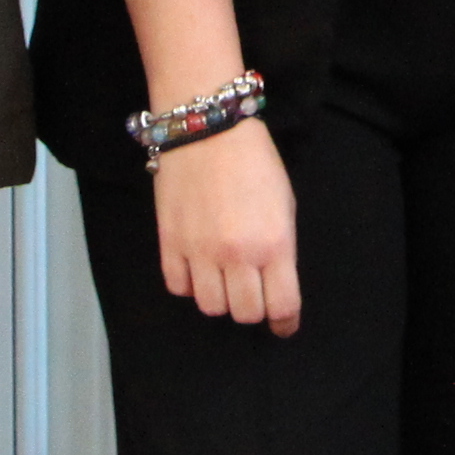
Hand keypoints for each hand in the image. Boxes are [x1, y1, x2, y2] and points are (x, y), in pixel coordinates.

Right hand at [154, 119, 300, 335]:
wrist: (207, 129)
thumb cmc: (254, 162)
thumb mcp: (284, 204)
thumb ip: (281, 248)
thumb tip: (275, 283)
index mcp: (274, 243)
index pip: (281, 306)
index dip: (285, 322)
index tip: (283, 325)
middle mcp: (237, 254)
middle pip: (245, 313)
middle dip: (253, 307)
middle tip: (252, 291)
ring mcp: (200, 251)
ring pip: (211, 307)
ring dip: (220, 297)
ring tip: (223, 276)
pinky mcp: (170, 243)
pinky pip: (179, 287)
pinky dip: (190, 284)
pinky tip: (197, 266)